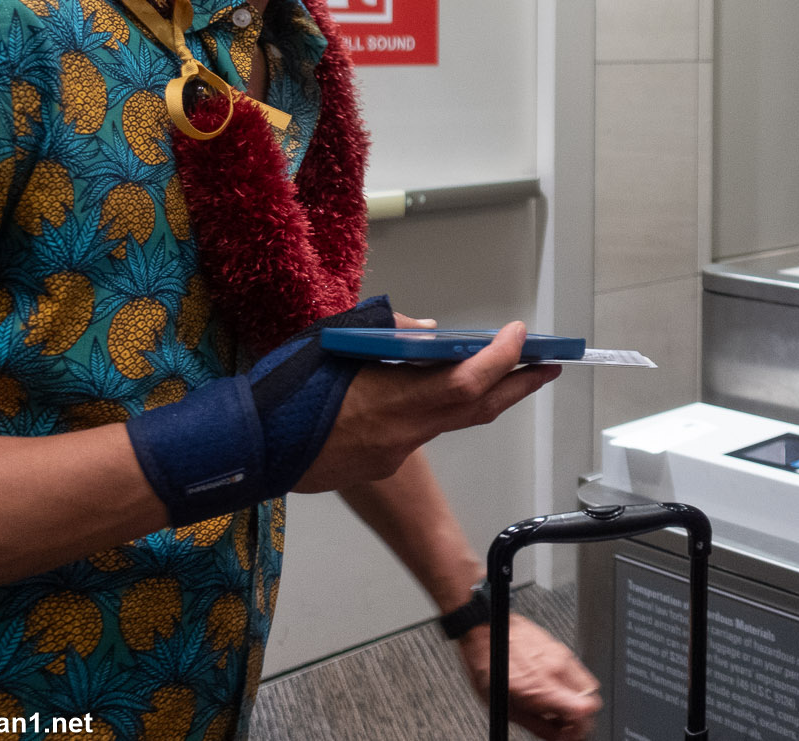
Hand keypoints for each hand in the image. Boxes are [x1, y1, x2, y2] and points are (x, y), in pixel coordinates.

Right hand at [296, 322, 558, 489]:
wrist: (247, 448)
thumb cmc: (286, 388)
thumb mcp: (336, 342)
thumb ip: (389, 336)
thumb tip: (431, 336)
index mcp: (396, 400)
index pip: (469, 379)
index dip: (503, 357)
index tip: (521, 333)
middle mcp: (404, 433)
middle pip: (478, 409)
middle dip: (519, 385)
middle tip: (550, 363)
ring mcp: (393, 455)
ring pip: (452, 423)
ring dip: (485, 397)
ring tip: (512, 373)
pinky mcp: (379, 465)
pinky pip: (420, 432)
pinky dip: (438, 408)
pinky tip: (436, 391)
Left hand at [458, 612, 600, 739]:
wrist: (487, 632)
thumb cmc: (491, 667)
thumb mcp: (507, 708)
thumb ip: (538, 727)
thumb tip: (558, 738)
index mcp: (542, 687)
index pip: (585, 709)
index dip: (581, 728)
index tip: (570, 734)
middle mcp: (557, 669)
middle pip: (592, 701)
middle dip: (581, 717)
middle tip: (564, 723)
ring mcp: (562, 655)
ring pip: (589, 686)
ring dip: (578, 700)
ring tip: (559, 705)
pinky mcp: (562, 647)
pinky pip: (580, 671)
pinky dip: (574, 686)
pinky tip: (556, 689)